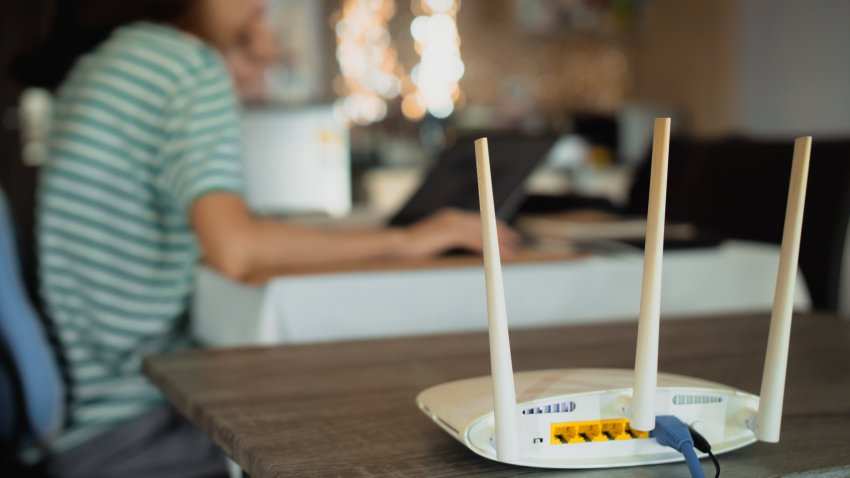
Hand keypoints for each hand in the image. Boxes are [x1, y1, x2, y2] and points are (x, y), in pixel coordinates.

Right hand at [399, 208, 519, 257]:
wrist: (396, 245)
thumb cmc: (410, 247)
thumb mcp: (433, 241)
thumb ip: (446, 240)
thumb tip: (454, 246)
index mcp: (449, 216)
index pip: (477, 219)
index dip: (492, 226)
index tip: (504, 235)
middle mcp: (453, 216)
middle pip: (484, 223)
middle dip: (500, 232)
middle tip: (515, 242)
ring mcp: (452, 223)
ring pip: (482, 232)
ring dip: (498, 242)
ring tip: (510, 252)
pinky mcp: (450, 233)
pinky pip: (475, 240)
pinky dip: (489, 248)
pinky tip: (497, 256)